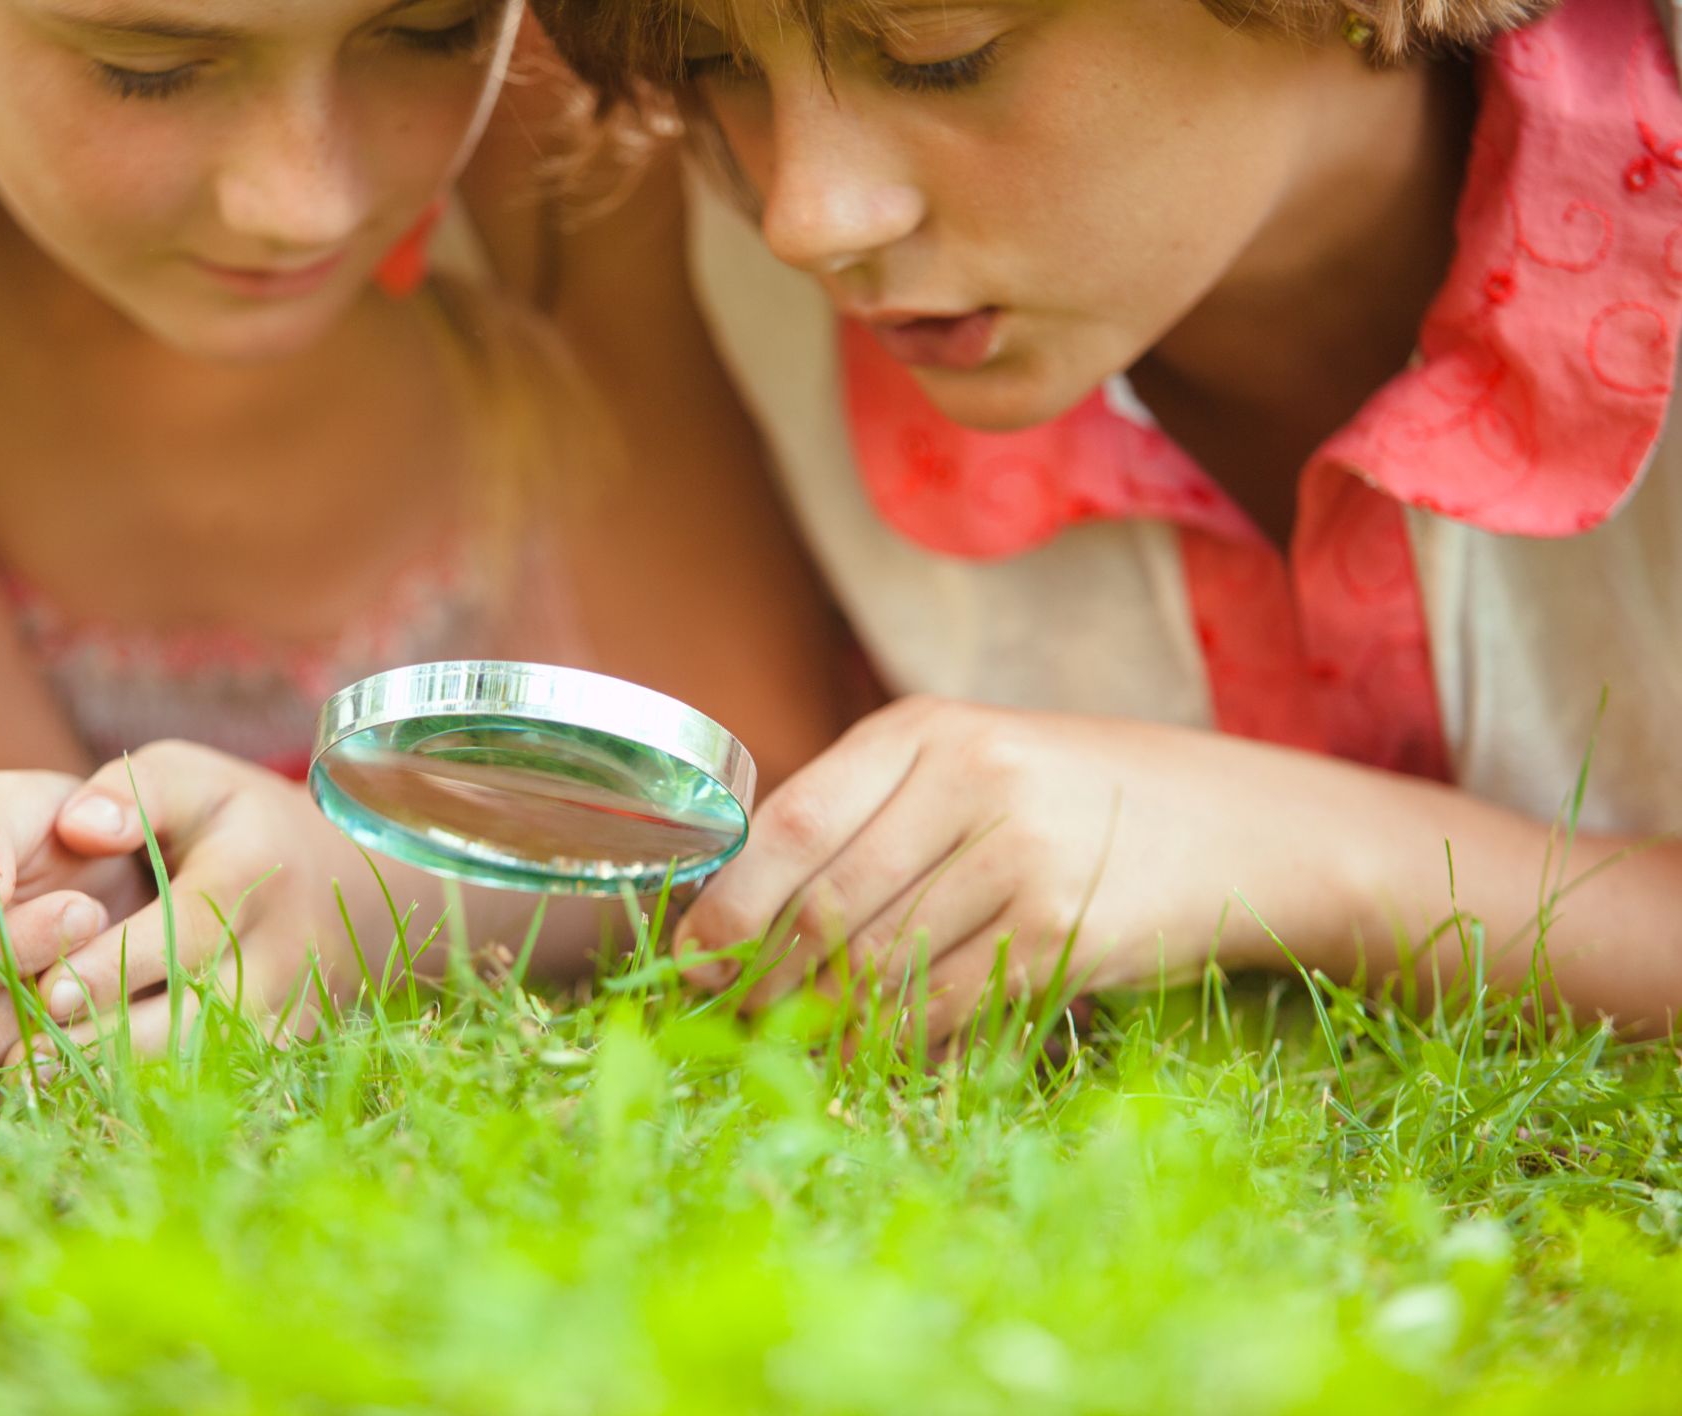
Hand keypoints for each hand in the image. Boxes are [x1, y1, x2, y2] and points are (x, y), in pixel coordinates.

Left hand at [0, 742, 364, 1068]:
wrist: (342, 878)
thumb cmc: (236, 820)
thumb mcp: (192, 778)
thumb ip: (133, 790)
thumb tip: (80, 826)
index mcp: (257, 870)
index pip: (186, 932)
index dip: (115, 966)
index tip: (47, 989)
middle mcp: (283, 949)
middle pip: (194, 1015)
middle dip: (106, 1040)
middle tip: (23, 1059)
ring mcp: (289, 1006)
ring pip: (203, 1060)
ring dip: (120, 1078)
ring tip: (40, 1084)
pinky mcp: (283, 1046)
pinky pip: (214, 1077)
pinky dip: (150, 1090)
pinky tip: (88, 1093)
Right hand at [0, 769, 146, 1065]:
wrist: (95, 864)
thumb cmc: (38, 825)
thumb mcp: (8, 804)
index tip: (81, 907)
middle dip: (43, 988)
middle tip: (104, 925)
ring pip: (11, 1077)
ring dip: (76, 1023)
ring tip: (116, 961)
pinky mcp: (22, 1078)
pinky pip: (58, 1092)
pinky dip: (102, 1054)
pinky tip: (135, 1002)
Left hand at [674, 696, 1397, 1034]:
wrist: (1248, 827)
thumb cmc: (1087, 802)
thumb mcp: (979, 767)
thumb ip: (875, 816)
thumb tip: (745, 912)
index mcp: (928, 731)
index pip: (792, 821)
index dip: (729, 903)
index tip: (691, 955)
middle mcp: (969, 781)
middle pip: (825, 908)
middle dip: (766, 981)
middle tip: (736, 1020)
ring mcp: (1020, 858)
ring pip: (879, 969)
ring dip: (824, 1024)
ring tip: (795, 1046)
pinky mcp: (1063, 934)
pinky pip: (945, 1010)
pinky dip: (898, 1047)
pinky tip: (877, 1059)